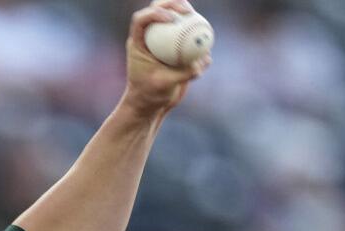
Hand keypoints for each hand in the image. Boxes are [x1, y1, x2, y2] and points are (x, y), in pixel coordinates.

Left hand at [123, 0, 211, 118]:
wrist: (151, 106)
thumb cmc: (150, 96)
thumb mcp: (165, 86)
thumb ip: (183, 73)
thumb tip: (203, 60)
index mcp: (138, 43)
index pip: (141, 20)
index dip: (155, 13)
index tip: (171, 19)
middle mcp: (151, 38)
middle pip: (160, 10)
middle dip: (174, 3)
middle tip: (188, 11)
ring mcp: (164, 42)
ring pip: (177, 20)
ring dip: (190, 18)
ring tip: (202, 25)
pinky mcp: (177, 49)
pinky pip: (190, 40)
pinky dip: (199, 44)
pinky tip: (206, 55)